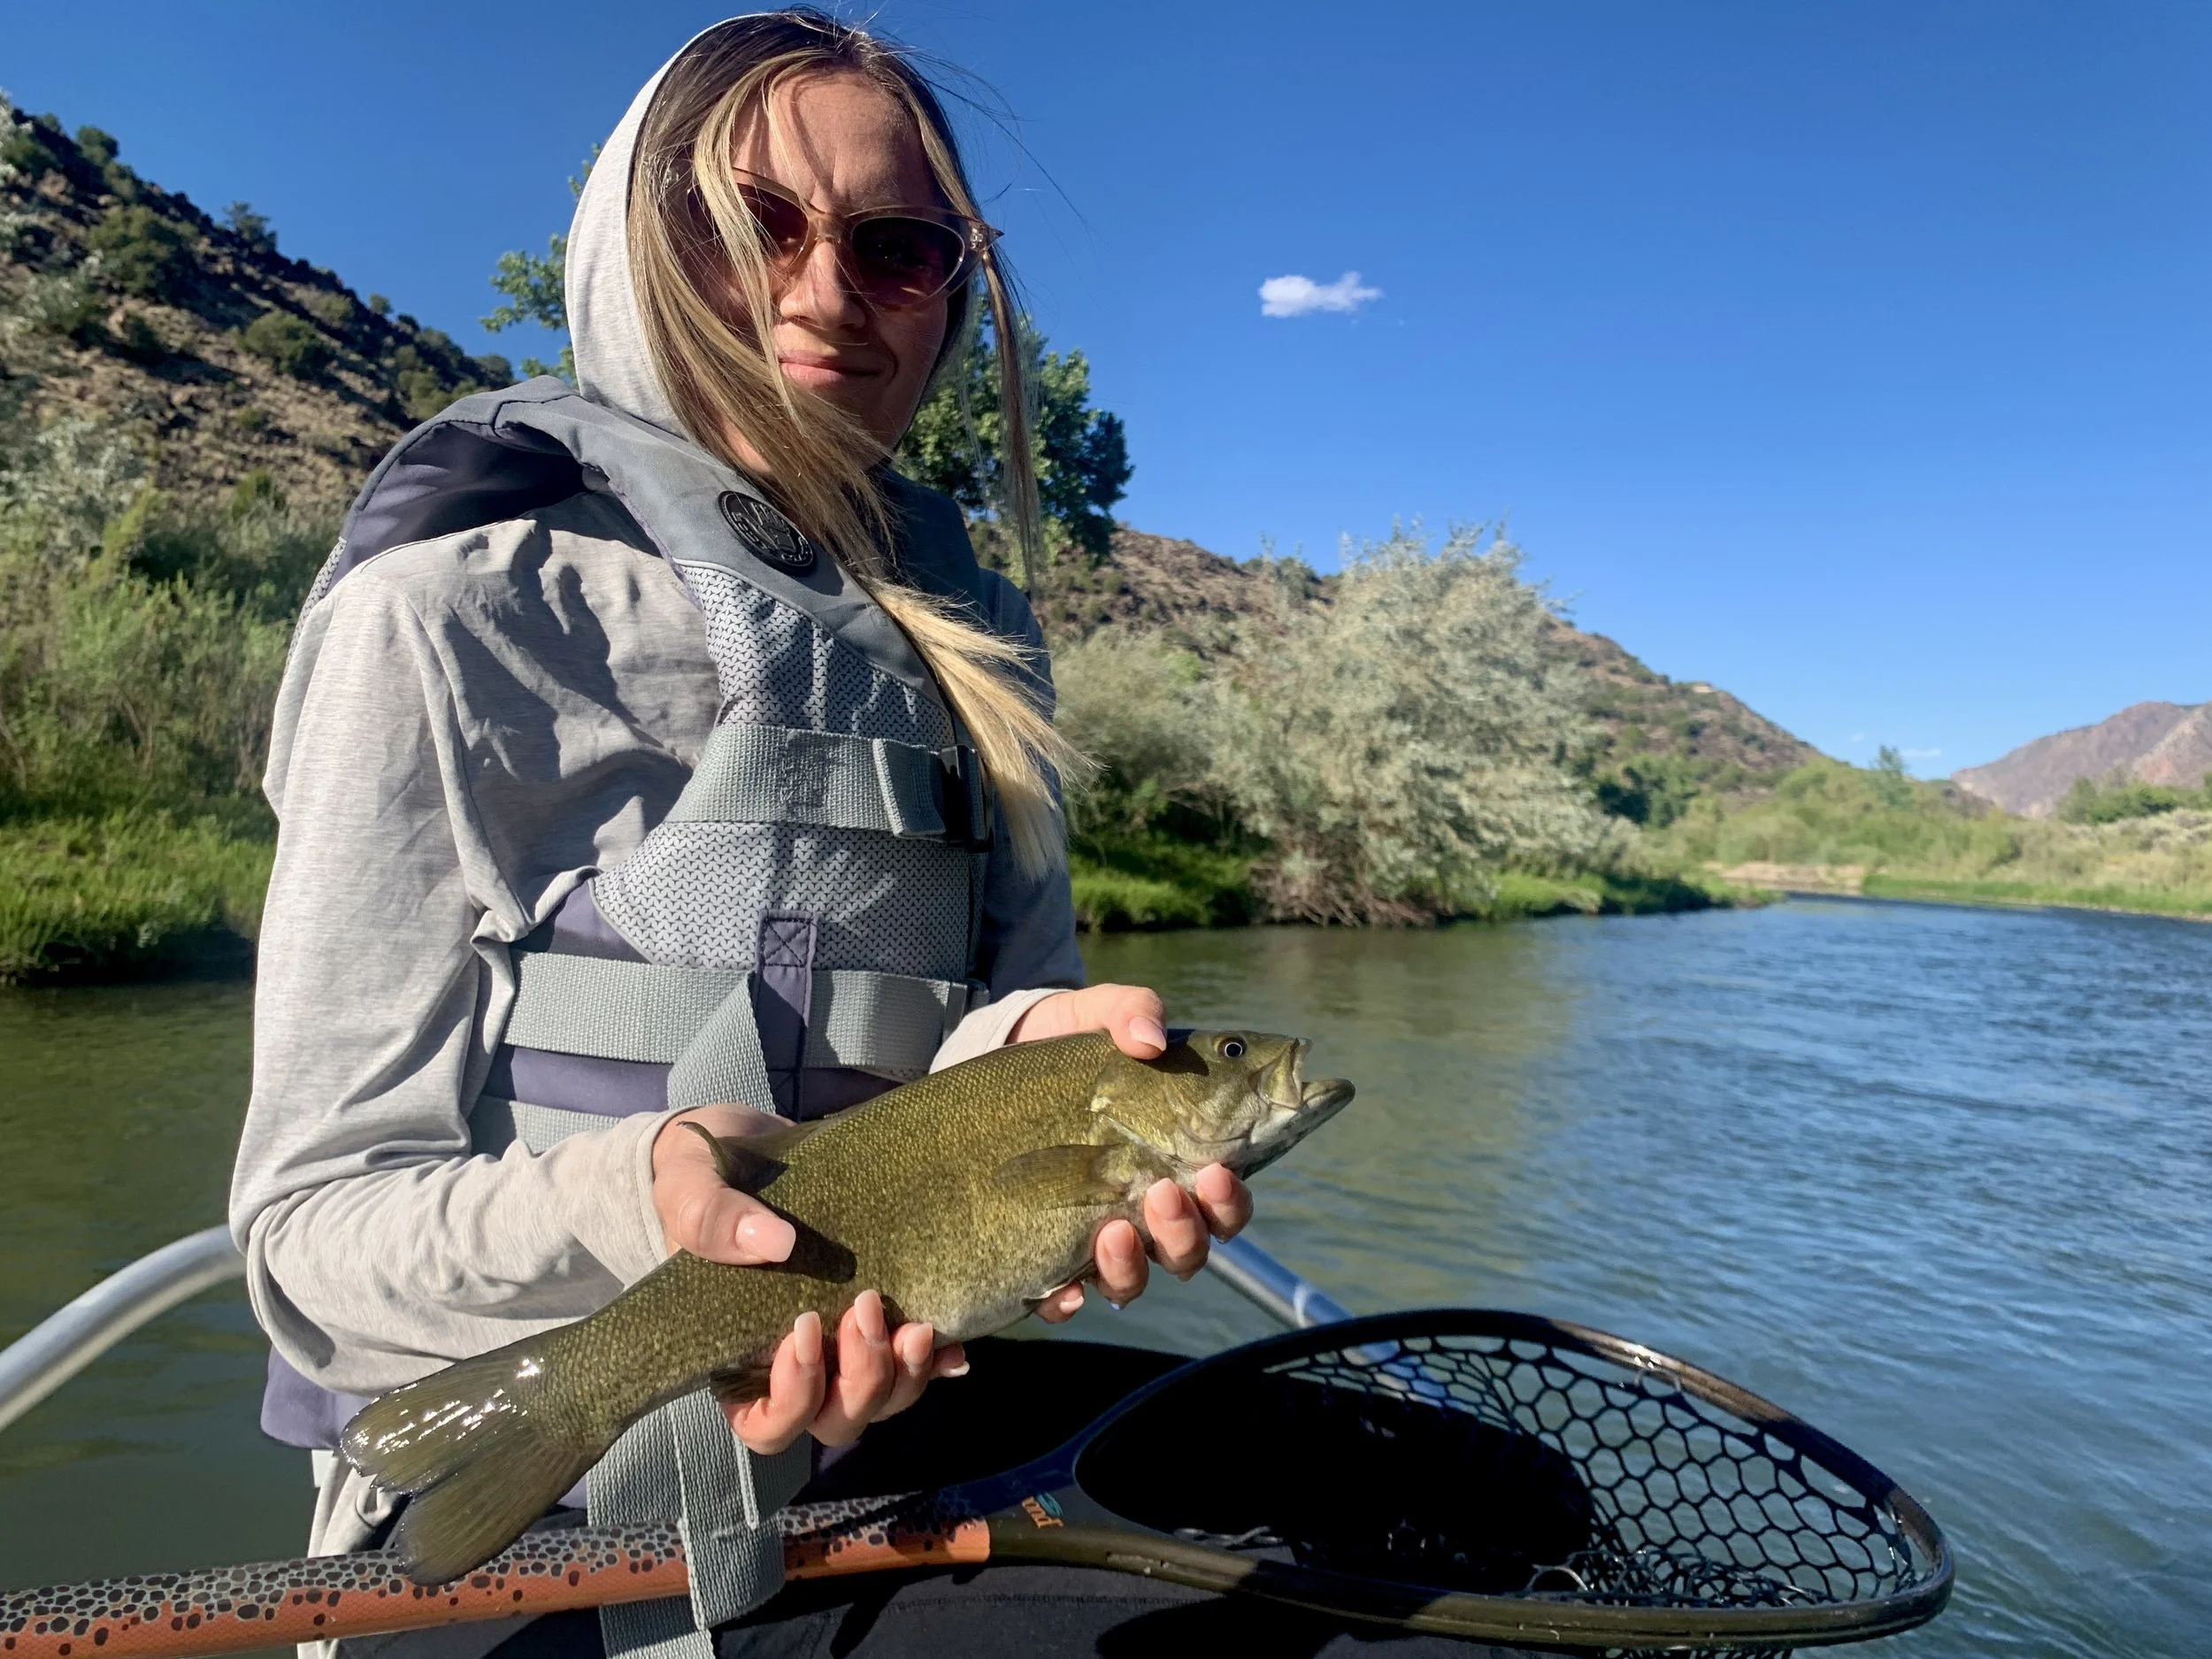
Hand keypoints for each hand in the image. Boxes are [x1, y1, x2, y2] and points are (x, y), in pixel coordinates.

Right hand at [651, 1107, 966, 1453]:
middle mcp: (793, 1366)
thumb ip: (712, 1220)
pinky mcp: (879, 1318)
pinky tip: (953, 1344)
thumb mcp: (689, 1189)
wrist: (745, 1146)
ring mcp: (842, 1347)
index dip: (793, 1397)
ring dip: (904, 1374)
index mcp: (735, 1358)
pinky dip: (937, 1362)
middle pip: (835, 1421)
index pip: (766, 1424)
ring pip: (881, 1401)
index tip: (805, 1329)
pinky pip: (915, 1364)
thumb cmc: (703, 1180)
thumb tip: (777, 1243)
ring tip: (917, 1326)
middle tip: (866, 1306)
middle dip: (861, 1380)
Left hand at [1009, 985, 1253, 1321]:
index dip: (1230, 1198)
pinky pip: (1062, 1298)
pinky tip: (1066, 1289)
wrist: (989, 1063)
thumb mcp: (1093, 1015)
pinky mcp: (1039, 1254)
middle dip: (1186, 1232)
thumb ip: (1130, 1012)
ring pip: (1134, 1279)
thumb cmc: (1060, 1046)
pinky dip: (1069, 1301)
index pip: (1221, 1198)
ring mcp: (1090, 1235)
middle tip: (1164, 1193)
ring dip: (1134, 1265)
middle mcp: (1140, 1210)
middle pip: (1189, 1249)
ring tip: (1112, 1232)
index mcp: (1172, 1160)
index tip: (1217, 1171)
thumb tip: (1149, 1039)